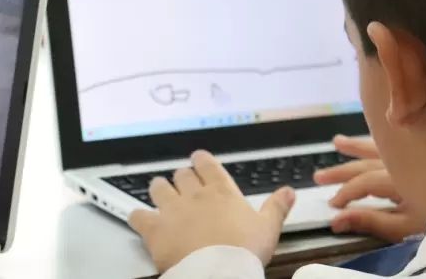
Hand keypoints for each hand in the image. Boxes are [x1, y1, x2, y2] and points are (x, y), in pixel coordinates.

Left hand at [129, 151, 295, 272]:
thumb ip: (276, 207)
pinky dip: (137, 216)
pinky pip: (139, 216)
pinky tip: (138, 218)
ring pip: (158, 187)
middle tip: (183, 182)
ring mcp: (172, 209)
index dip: (201, 160)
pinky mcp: (155, 229)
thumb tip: (288, 192)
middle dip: (182, 177)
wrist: (218, 272)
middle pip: (182, 174)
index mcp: (221, 191)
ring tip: (160, 191)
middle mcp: (194, 194)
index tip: (199, 160)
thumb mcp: (268, 228)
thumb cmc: (243, 251)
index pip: (207, 163)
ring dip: (159, 188)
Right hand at [314, 135, 425, 241]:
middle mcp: (400, 160)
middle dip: (341, 171)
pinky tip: (373, 140)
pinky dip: (380, 141)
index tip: (332, 205)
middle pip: (365, 163)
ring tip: (337, 142)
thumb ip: (370, 221)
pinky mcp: (422, 150)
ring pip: (378, 147)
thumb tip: (335, 221)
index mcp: (396, 178)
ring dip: (356, 147)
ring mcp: (411, 153)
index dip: (345, 193)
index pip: (362, 183)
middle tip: (318, 176)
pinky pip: (395, 142)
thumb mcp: (405, 227)